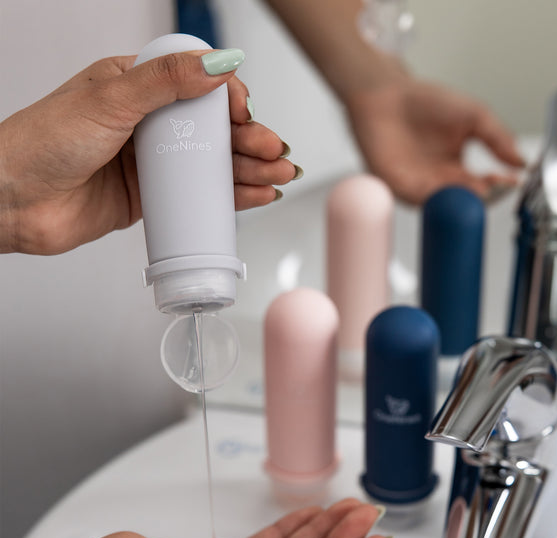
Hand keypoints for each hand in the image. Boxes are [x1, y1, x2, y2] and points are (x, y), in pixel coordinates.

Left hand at [0, 50, 299, 254]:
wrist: (13, 202)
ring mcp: (153, 163)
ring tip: (278, 176)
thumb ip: (165, 81)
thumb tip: (217, 64)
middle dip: (250, 140)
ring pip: (213, 163)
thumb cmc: (42, 143)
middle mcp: (148, 124)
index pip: (199, 87)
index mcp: (136, 87)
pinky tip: (254, 196)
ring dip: (250, 169)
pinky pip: (200, 195)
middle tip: (274, 153)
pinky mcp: (153, 197)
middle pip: (214, 128)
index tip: (245, 113)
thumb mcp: (109, 99)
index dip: (229, 99)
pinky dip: (231, 197)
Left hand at [345, 74, 525, 204]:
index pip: (485, 189)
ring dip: (464, 202)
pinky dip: (438, 200)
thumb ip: (498, 138)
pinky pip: (421, 202)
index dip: (501, 187)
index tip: (513, 180)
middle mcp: (440, 185)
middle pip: (467, 204)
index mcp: (458, 172)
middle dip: (485, 198)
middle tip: (497, 186)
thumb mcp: (474, 116)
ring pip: (448, 207)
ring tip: (478, 188)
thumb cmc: (425, 102)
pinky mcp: (400, 190)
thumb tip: (522, 162)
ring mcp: (420, 189)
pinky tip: (452, 190)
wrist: (388, 94)